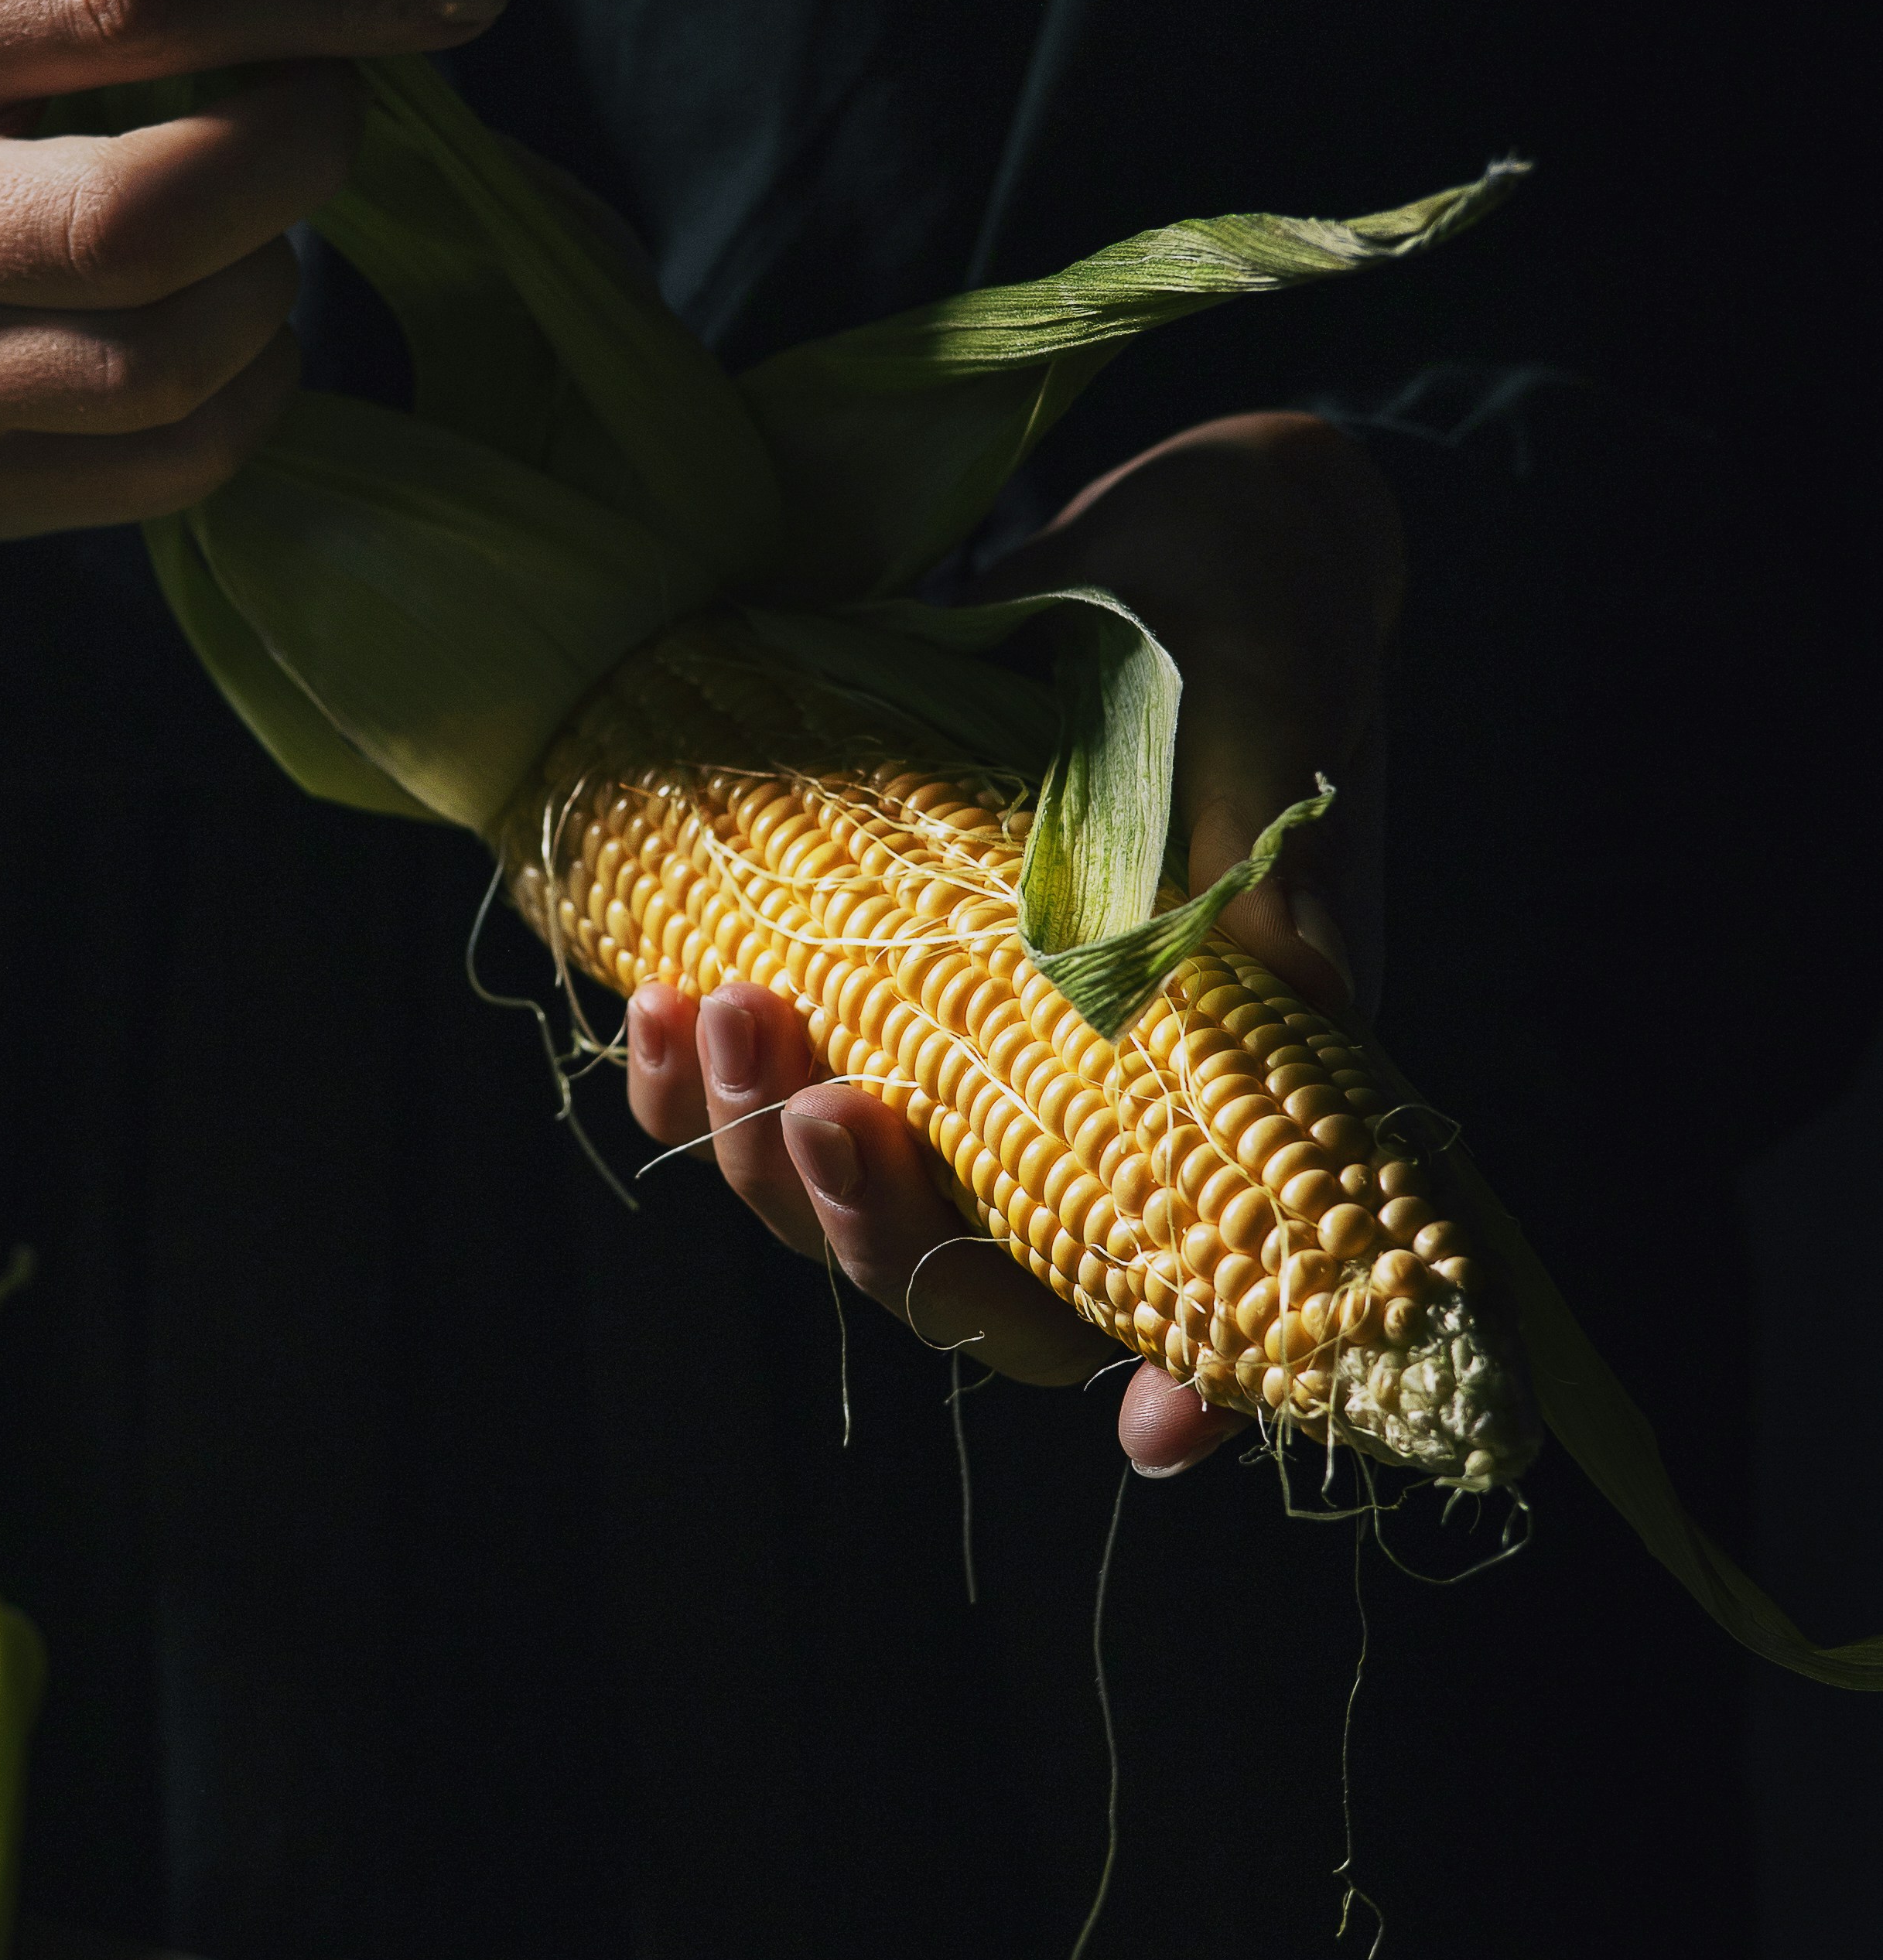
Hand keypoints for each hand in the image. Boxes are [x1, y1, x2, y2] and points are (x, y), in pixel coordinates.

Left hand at [625, 409, 1401, 1476]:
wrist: (1141, 534)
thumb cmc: (1243, 626)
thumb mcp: (1275, 724)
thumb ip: (1288, 879)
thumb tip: (1306, 1010)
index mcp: (1214, 1098)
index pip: (1187, 1287)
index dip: (1178, 1376)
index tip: (1150, 1425)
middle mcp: (1077, 1113)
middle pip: (969, 1277)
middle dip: (873, 1226)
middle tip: (816, 1106)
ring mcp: (955, 1062)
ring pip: (840, 1200)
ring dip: (758, 1150)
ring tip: (714, 1022)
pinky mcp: (851, 988)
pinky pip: (755, 1089)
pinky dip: (691, 1081)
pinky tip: (653, 1007)